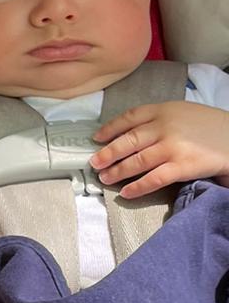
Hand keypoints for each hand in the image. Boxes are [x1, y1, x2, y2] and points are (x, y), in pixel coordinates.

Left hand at [91, 101, 228, 197]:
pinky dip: (137, 187)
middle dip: (108, 153)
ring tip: (105, 178)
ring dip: (117, 171)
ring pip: (137, 161)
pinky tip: (126, 192)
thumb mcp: (182, 113)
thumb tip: (128, 133)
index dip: (110, 129)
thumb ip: (158, 119)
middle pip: (128, 141)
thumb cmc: (208, 126)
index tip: (96, 139)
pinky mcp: (182, 166)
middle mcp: (165, 127)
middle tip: (94, 163)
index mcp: (163, 110)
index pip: (129, 117)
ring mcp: (173, 147)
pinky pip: (154, 179)